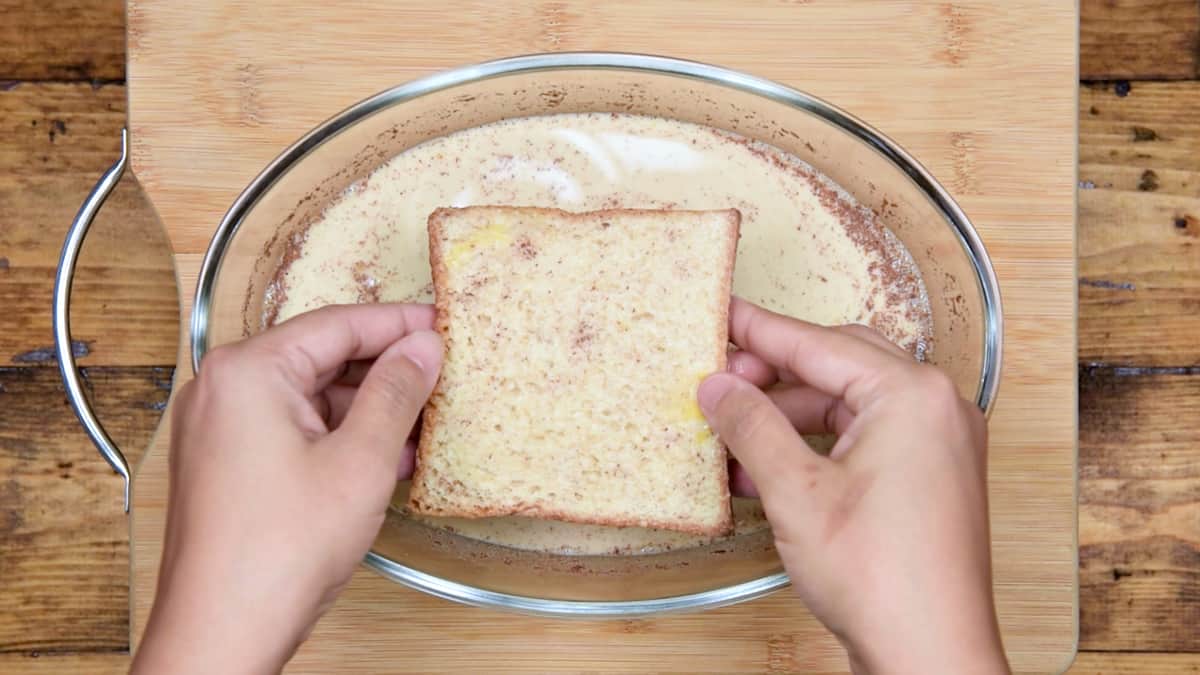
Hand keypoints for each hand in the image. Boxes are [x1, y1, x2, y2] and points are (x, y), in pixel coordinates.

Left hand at [132, 304, 442, 674]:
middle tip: (439, 375)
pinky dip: (338, 438)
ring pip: (309, 397)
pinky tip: (383, 459)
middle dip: (384, 371)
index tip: (442, 326)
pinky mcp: (227, 464)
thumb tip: (423, 347)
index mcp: (247, 371)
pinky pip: (292, 430)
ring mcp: (219, 428)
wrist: (222, 632)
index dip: (398, 325)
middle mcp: (223, 389)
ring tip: (421, 425)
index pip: (338, 325)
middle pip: (320, 358)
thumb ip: (396, 393)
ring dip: (366, 410)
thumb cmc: (277, 552)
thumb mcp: (360, 461)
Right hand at [701, 298, 1006, 674]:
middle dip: (773, 378)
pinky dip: (815, 449)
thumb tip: (719, 387)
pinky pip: (863, 440)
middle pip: (836, 366)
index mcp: (912, 395)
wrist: (929, 655)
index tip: (724, 315)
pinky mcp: (930, 476)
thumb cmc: (883, 579)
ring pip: (846, 406)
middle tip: (721, 386)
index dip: (759, 332)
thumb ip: (751, 426)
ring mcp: (938, 443)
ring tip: (733, 442)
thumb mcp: (794, 493)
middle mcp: (936, 407)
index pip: (818, 343)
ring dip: (787, 421)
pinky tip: (767, 470)